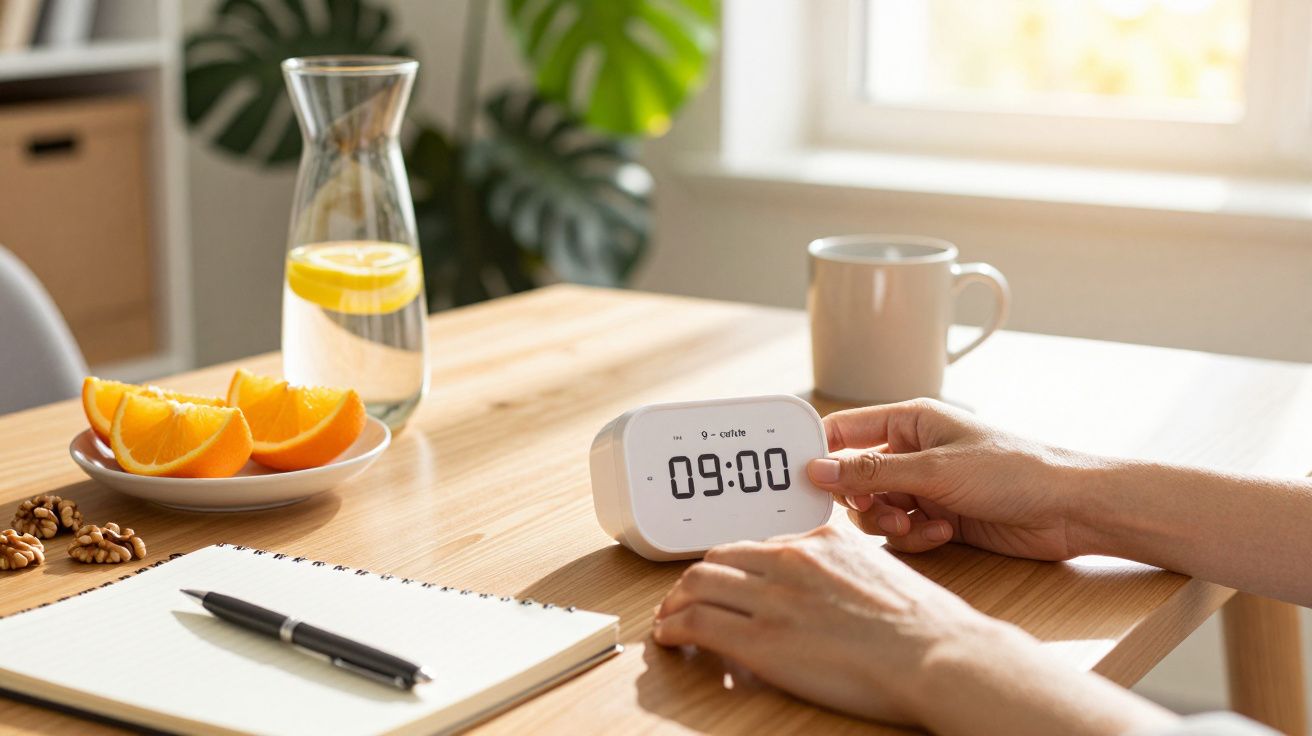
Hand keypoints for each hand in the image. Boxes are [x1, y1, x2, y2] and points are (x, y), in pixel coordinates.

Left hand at [652, 525, 1008, 724]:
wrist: (938, 653)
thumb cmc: (926, 627)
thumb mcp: (881, 572)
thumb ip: (845, 570)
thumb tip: (832, 588)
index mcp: (823, 540)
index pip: (759, 544)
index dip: (734, 565)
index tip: (727, 579)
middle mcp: (792, 559)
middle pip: (719, 557)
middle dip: (696, 578)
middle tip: (685, 596)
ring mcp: (774, 597)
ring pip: (699, 584)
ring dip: (675, 601)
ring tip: (669, 616)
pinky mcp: (760, 639)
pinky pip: (697, 624)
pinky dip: (674, 628)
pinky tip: (669, 637)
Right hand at [806, 399, 1090, 560]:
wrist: (1070, 509)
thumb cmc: (1015, 469)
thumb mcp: (935, 469)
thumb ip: (873, 471)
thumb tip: (818, 469)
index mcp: (910, 421)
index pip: (845, 430)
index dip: (819, 452)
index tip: (801, 479)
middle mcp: (913, 452)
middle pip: (854, 478)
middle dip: (862, 500)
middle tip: (880, 511)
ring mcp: (926, 486)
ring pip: (876, 509)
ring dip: (889, 522)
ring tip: (916, 526)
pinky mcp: (940, 518)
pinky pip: (903, 531)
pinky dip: (916, 537)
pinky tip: (941, 534)